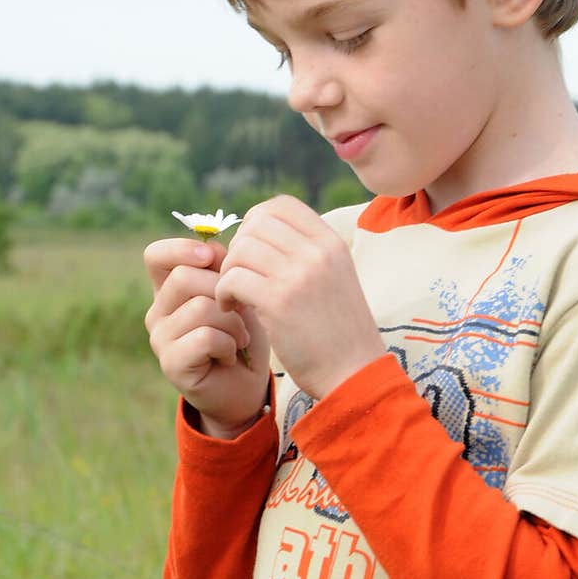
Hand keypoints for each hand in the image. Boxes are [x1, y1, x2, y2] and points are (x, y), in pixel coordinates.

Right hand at [143, 237, 269, 436]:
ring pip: (199, 307)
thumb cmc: (243, 335)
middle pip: (183, 277)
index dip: (181, 249)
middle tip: (239, 313)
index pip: (156, 256)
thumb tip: (212, 249)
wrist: (247, 386)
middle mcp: (158, 311)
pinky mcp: (171, 363)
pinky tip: (230, 356)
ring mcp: (160, 338)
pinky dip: (228, 345)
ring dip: (233, 323)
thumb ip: (222, 270)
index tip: (210, 257)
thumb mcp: (237, 294)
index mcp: (169, 289)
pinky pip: (205, 337)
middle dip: (223, 290)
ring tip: (239, 338)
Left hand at [215, 194, 386, 400]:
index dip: (256, 221)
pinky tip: (232, 309)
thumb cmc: (340, 332)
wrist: (355, 373)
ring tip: (234, 296)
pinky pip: (232, 279)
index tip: (251, 249)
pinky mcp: (279, 302)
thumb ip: (308, 254)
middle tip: (239, 275)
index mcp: (332, 243)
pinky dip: (223, 293)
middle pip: (256, 224)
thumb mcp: (336, 278)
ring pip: (240, 250)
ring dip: (228, 272)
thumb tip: (262, 232)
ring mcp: (299, 275)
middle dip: (238, 248)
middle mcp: (317, 252)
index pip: (282, 205)